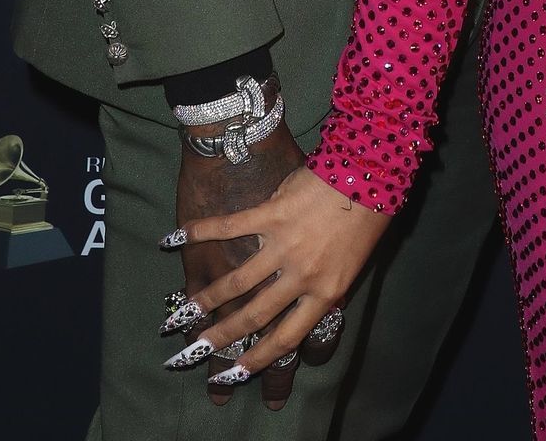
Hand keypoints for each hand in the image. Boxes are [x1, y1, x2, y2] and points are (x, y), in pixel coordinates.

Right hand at [165, 166, 390, 389]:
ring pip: (237, 282)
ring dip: (205, 300)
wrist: (371, 171)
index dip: (257, 359)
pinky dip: (200, 233)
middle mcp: (302, 275)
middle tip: (194, 352)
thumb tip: (299, 305)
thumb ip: (323, 287)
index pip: (286, 337)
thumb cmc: (368, 216)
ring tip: (182, 314)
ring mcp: (284, 244)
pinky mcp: (272, 212)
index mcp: (326, 292)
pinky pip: (230, 227)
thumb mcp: (353, 264)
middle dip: (220, 337)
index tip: (233, 372)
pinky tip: (174, 240)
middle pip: (254, 316)